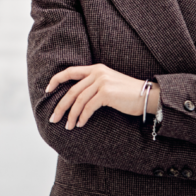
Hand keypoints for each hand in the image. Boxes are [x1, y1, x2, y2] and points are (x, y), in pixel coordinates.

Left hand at [45, 64, 159, 129]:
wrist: (148, 96)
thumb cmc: (128, 94)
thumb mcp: (109, 84)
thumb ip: (93, 86)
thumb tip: (75, 99)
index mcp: (96, 68)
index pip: (70, 71)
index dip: (56, 80)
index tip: (47, 90)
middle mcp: (97, 73)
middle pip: (71, 90)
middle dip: (60, 106)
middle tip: (53, 118)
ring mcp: (102, 82)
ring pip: (78, 101)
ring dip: (71, 116)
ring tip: (68, 126)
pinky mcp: (106, 93)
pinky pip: (88, 108)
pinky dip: (82, 117)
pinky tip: (80, 124)